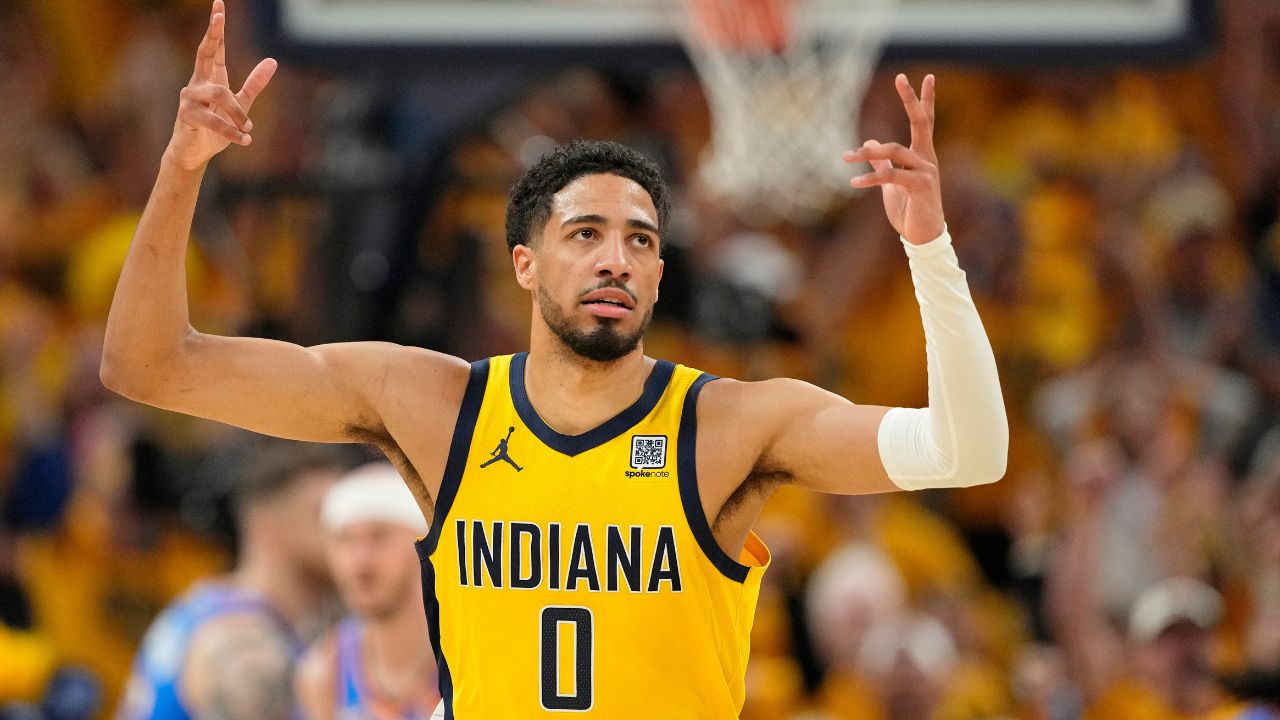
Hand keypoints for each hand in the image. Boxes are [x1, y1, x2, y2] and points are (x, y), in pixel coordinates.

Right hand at [168, 0, 276, 170]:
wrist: (195, 153)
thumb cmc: (215, 128)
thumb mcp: (240, 103)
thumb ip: (254, 83)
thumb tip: (272, 60)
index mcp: (210, 78)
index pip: (214, 48)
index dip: (217, 28)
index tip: (219, 5)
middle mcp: (197, 83)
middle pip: (205, 53)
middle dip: (212, 34)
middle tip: (219, 14)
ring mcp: (189, 98)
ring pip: (220, 94)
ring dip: (239, 115)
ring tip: (247, 129)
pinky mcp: (187, 116)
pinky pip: (214, 120)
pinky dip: (232, 132)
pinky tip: (245, 140)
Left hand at [843, 74, 943, 244]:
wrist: (921, 236)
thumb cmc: (909, 209)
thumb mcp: (891, 183)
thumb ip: (883, 162)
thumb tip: (870, 140)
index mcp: (921, 155)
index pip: (924, 121)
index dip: (924, 99)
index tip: (925, 76)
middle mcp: (927, 159)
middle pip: (921, 122)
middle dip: (910, 99)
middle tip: (900, 78)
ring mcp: (926, 171)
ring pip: (895, 150)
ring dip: (867, 152)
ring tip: (846, 157)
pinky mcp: (921, 186)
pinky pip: (891, 176)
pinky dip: (870, 178)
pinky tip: (854, 182)